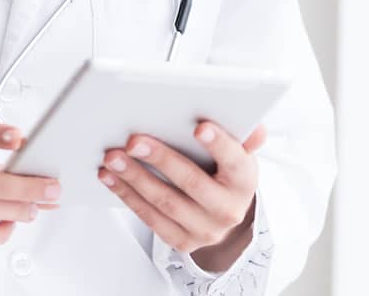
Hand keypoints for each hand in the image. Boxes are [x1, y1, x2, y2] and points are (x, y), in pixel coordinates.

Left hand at [99, 121, 267, 268]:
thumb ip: (244, 137)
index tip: (199, 128)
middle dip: (160, 159)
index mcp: (244, 181)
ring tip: (114, 158)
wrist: (223, 214)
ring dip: (135, 179)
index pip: (235, 161)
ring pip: (165, 203)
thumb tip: (256, 126)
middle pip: (191, 182)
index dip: (218, 145)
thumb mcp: (239, 153)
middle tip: (134, 141)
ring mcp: (204, 229)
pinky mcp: (181, 241)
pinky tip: (112, 178)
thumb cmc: (226, 175)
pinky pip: (150, 218)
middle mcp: (227, 209)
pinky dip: (128, 196)